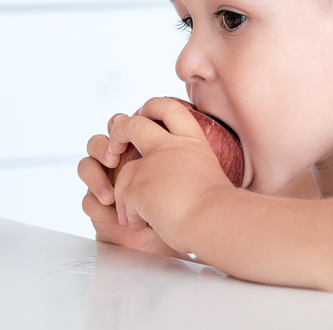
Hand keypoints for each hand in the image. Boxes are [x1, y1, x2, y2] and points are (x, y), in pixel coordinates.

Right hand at [78, 112, 181, 257]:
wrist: (172, 233)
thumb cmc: (179, 199)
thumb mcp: (180, 171)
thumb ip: (173, 152)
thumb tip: (182, 136)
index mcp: (138, 146)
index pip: (121, 126)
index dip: (120, 123)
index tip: (123, 130)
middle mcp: (119, 161)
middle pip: (97, 141)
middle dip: (102, 146)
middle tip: (113, 157)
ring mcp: (107, 182)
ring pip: (86, 166)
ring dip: (94, 177)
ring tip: (110, 194)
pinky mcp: (100, 206)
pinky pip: (87, 200)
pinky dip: (98, 205)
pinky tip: (111, 211)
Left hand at [108, 97, 235, 253]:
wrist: (214, 221)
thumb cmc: (218, 208)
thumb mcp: (207, 174)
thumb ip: (188, 167)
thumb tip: (177, 179)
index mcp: (192, 142)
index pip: (170, 109)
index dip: (153, 107)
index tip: (144, 115)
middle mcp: (170, 147)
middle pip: (134, 124)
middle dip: (118, 131)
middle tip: (114, 147)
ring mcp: (151, 165)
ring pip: (124, 174)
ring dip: (125, 195)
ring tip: (139, 216)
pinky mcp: (137, 185)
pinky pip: (123, 201)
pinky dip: (130, 216)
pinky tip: (144, 224)